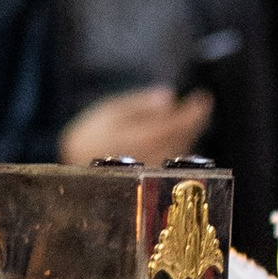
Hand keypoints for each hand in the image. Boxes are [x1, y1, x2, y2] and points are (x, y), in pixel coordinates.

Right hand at [59, 84, 214, 166]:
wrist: (73, 174)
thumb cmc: (88, 138)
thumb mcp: (107, 113)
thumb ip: (139, 104)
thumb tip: (169, 96)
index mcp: (141, 138)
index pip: (178, 124)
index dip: (195, 112)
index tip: (204, 98)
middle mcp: (153, 158)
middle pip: (185, 138)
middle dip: (196, 121)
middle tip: (201, 105)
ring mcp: (155, 173)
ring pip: (182, 151)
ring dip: (190, 133)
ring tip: (190, 117)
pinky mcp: (153, 182)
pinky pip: (175, 161)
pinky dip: (181, 145)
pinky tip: (178, 136)